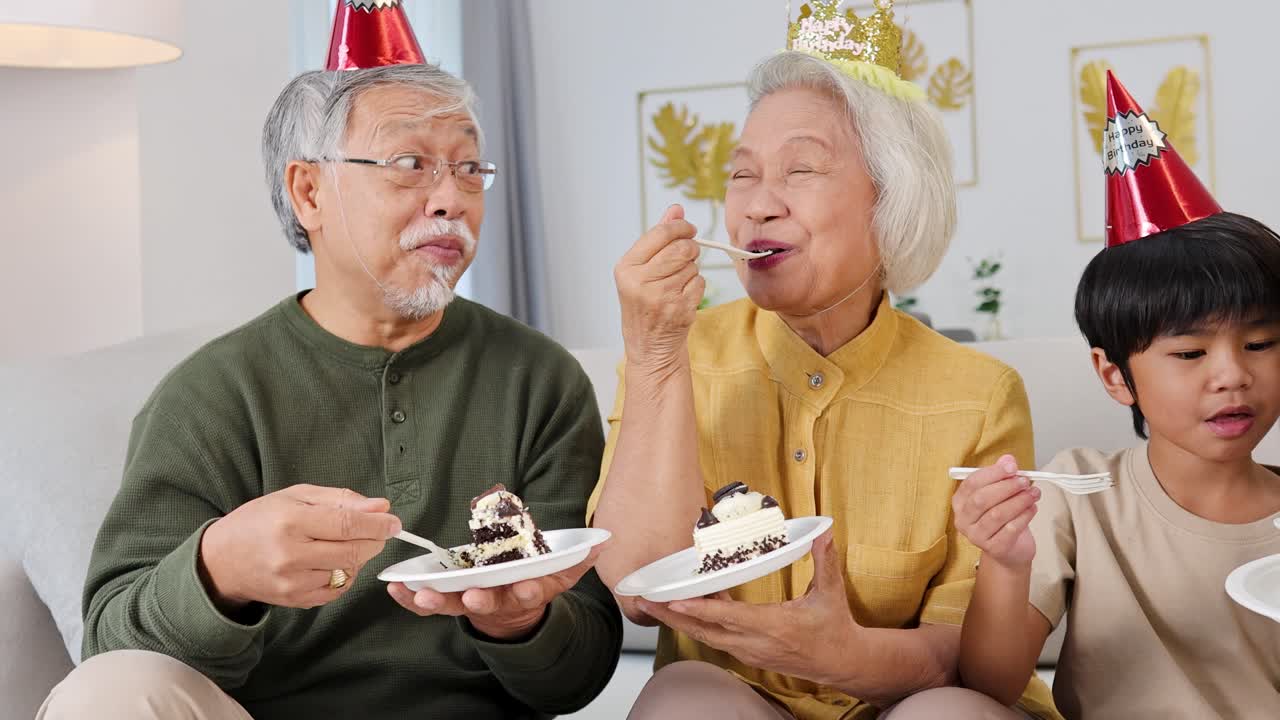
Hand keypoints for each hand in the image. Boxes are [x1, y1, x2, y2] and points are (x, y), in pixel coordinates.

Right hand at [199, 485, 401, 611]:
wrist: (221, 561)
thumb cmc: (260, 521)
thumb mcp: (296, 496)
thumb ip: (341, 499)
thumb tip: (381, 507)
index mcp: (291, 521)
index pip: (347, 524)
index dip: (378, 524)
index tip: (394, 522)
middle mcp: (291, 554)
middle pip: (353, 551)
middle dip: (375, 541)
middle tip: (377, 531)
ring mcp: (293, 582)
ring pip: (348, 571)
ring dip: (357, 557)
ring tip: (341, 543)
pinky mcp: (296, 600)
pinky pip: (337, 589)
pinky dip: (343, 575)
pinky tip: (329, 562)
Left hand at [387, 546, 603, 640]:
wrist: (512, 610)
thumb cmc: (533, 580)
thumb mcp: (560, 572)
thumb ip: (579, 558)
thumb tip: (602, 543)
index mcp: (526, 591)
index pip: (528, 592)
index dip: (526, 590)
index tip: (524, 587)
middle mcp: (498, 600)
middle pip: (487, 602)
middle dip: (478, 600)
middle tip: (469, 597)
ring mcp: (471, 603)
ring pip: (452, 605)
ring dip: (435, 601)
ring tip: (418, 593)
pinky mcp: (448, 601)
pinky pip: (426, 602)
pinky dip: (410, 598)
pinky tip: (394, 588)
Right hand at [614, 204, 703, 373]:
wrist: (649, 345)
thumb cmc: (645, 302)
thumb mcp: (641, 269)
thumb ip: (658, 237)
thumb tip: (676, 209)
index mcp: (626, 268)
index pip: (661, 234)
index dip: (681, 227)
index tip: (689, 229)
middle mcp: (640, 282)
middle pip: (681, 248)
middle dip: (689, 249)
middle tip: (686, 256)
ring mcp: (661, 298)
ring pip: (693, 266)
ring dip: (691, 270)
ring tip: (676, 283)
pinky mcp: (679, 310)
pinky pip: (700, 283)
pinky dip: (696, 286)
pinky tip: (682, 296)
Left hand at [635, 531, 857, 685]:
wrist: (841, 662)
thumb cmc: (834, 628)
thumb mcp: (831, 592)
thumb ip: (825, 561)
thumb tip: (824, 532)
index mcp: (773, 626)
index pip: (729, 617)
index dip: (700, 609)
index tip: (673, 601)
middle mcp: (755, 642)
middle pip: (705, 631)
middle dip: (672, 616)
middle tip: (645, 601)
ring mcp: (749, 651)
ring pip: (706, 636)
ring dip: (679, 621)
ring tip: (654, 605)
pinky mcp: (748, 654)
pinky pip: (716, 638)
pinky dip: (698, 623)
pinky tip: (687, 606)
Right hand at [951, 455, 1039, 569]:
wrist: (1010, 550)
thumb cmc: (1003, 518)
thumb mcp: (1000, 494)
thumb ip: (1002, 475)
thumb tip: (1008, 459)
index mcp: (960, 502)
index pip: (972, 483)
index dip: (993, 473)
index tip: (1012, 466)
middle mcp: (963, 520)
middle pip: (982, 499)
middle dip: (1006, 487)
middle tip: (1025, 481)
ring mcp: (976, 536)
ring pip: (997, 514)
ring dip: (1019, 500)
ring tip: (1033, 493)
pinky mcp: (994, 548)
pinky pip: (1010, 529)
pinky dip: (1024, 516)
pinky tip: (1033, 508)